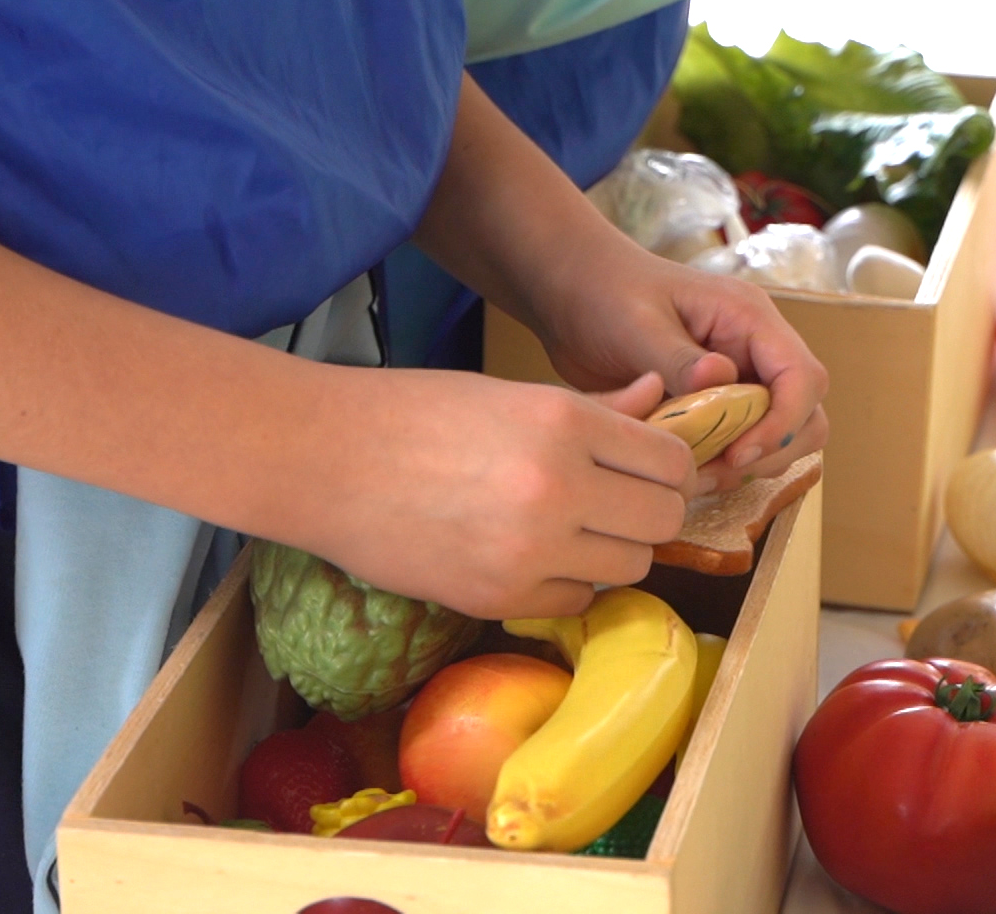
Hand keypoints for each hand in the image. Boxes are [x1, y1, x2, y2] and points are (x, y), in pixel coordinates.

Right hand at [276, 364, 695, 619]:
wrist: (324, 461)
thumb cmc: (415, 414)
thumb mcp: (511, 395)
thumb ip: (596, 408)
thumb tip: (658, 395)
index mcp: (563, 420)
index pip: (671, 462)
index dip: (668, 469)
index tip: (647, 472)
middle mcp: (558, 485)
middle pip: (662, 520)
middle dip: (649, 514)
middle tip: (615, 505)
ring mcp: (531, 549)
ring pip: (630, 567)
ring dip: (611, 551)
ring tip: (567, 530)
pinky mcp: (500, 597)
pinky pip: (576, 600)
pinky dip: (565, 584)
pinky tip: (528, 556)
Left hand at [529, 246, 828, 494]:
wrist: (571, 290)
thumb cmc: (605, 291)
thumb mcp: (636, 322)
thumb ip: (678, 356)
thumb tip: (720, 379)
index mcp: (749, 318)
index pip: (803, 377)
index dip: (784, 423)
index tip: (738, 454)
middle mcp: (756, 349)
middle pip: (806, 413)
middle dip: (773, 450)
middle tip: (717, 469)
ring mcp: (739, 378)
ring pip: (780, 435)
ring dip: (749, 465)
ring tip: (694, 474)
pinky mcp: (715, 404)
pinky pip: (740, 443)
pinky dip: (722, 466)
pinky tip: (683, 470)